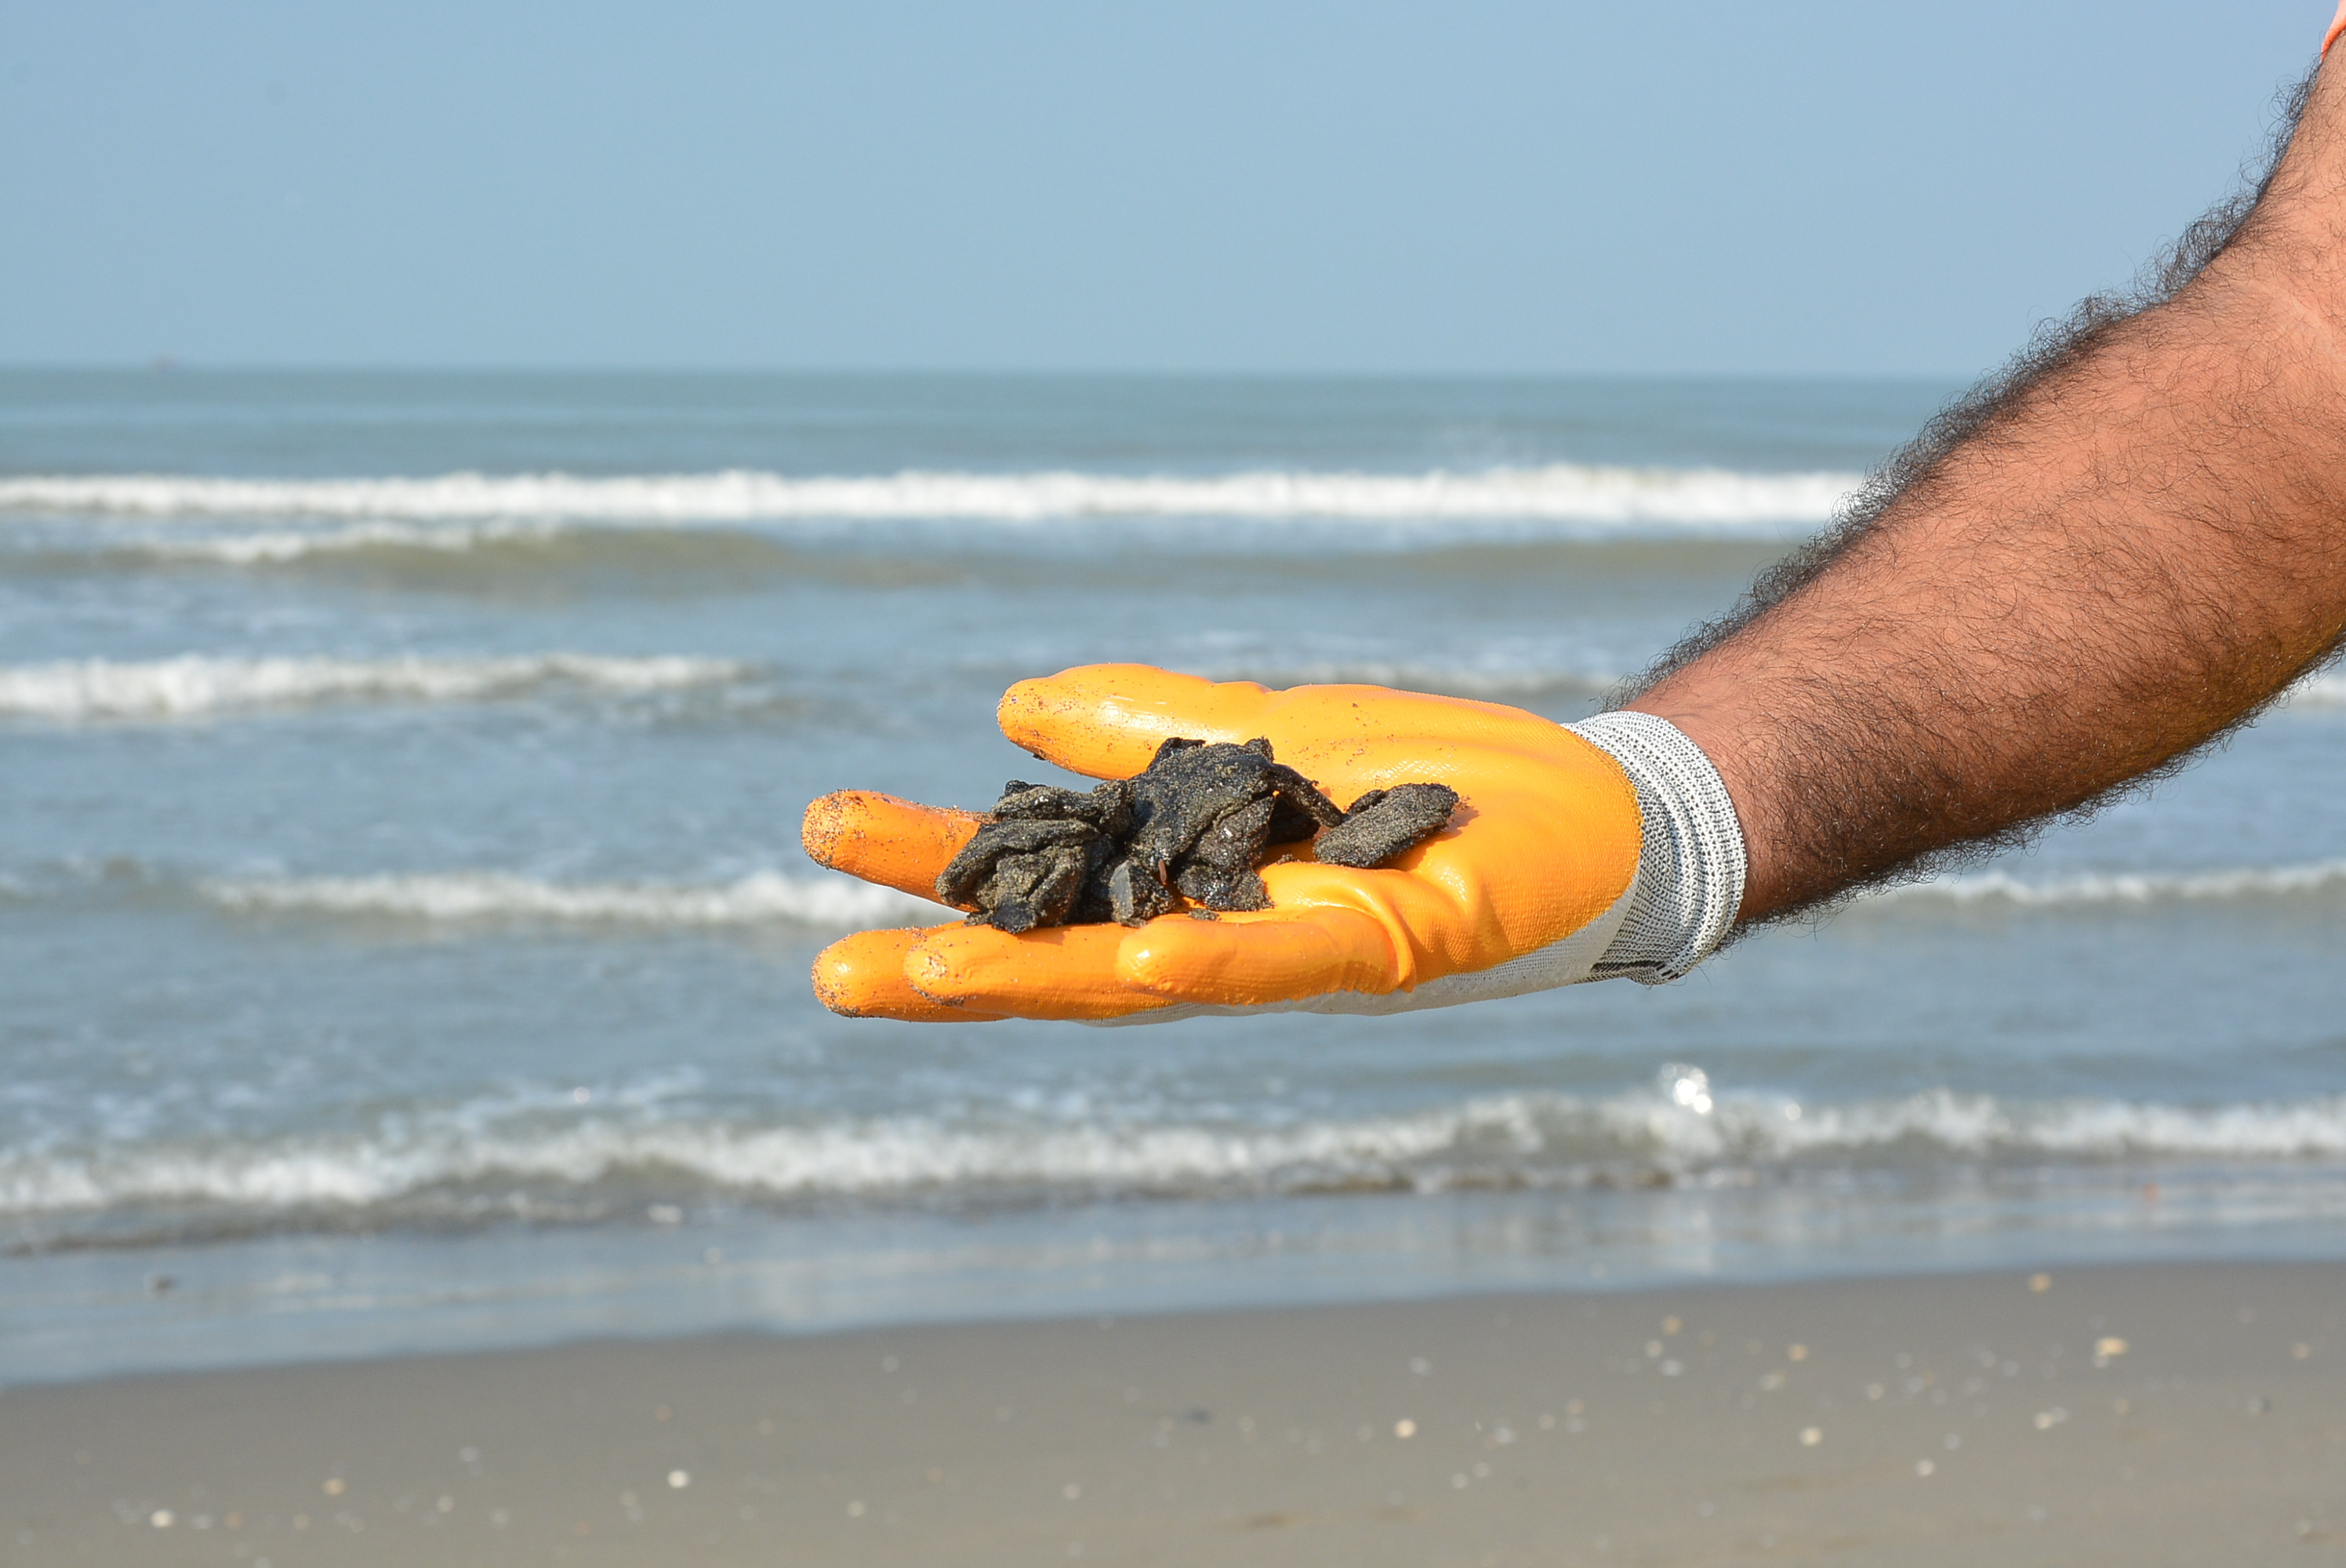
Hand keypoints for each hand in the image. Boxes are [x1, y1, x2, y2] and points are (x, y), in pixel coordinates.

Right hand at [802, 664, 1642, 1022]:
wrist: (1595, 809)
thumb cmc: (1436, 784)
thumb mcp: (1262, 737)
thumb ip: (1144, 732)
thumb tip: (1011, 712)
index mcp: (1191, 886)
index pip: (1045, 886)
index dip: (936, 870)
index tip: (825, 836)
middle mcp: (1232, 937)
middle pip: (1070, 957)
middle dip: (949, 965)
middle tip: (828, 969)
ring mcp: (1307, 950)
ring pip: (1155, 978)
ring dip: (1042, 983)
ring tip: (926, 975)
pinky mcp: (1397, 941)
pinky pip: (1296, 960)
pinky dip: (1222, 960)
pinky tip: (1149, 954)